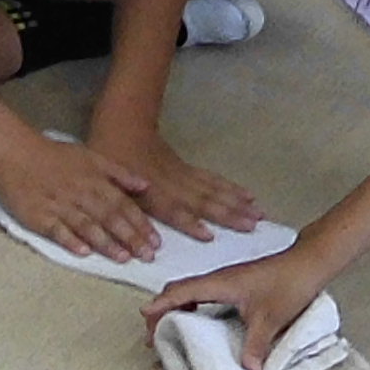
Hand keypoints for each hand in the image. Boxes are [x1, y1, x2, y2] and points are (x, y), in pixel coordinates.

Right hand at [0, 129, 166, 264]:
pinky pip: (57, 230)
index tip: (156, 241)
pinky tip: (83, 253)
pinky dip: (71, 241)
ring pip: (87, 226)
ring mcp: (60, 206)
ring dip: (106, 243)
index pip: (123, 205)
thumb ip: (119, 173)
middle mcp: (81, 194)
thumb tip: (146, 187)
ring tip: (123, 258)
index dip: (141, 224)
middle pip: (110, 218)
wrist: (15, 152)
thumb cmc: (54, 156)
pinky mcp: (39, 216)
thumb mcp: (91, 157)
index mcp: (95, 180)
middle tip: (147, 256)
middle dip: (131, 238)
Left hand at [90, 111, 267, 239]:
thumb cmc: (112, 159)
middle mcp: (172, 184)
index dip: (189, 222)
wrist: (124, 126)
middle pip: (203, 200)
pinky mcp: (189, 169)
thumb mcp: (110, 186)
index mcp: (151, 190)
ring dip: (236, 202)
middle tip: (252, 226)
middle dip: (228, 213)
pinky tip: (247, 194)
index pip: (173, 209)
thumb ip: (127, 211)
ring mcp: (183, 175)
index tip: (208, 235)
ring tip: (258, 213)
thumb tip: (143, 242)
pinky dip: (230, 187)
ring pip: (213, 189)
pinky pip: (212, 179)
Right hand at [143, 244, 323, 357]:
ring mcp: (226, 280)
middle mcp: (218, 279)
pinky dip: (191, 305)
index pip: (181, 292)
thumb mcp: (271, 319)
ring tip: (170, 330)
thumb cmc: (289, 283)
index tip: (145, 320)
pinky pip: (203, 293)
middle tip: (154, 334)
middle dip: (162, 309)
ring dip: (175, 307)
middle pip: (178, 290)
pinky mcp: (235, 283)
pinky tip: (198, 321)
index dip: (161, 305)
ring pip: (189, 291)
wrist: (309, 263)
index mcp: (219, 284)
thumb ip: (256, 345)